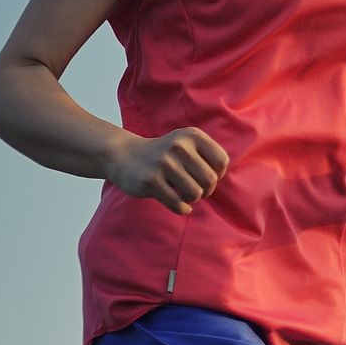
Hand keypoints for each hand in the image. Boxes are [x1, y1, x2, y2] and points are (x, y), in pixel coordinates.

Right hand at [108, 128, 228, 215]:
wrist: (124, 155)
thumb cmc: (164, 154)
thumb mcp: (187, 143)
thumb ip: (208, 156)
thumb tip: (220, 177)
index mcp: (192, 136)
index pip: (222, 161)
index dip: (218, 174)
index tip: (204, 177)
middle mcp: (179, 146)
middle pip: (210, 180)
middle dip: (206, 190)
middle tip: (196, 190)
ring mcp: (164, 163)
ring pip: (195, 193)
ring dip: (193, 199)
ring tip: (185, 195)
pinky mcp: (150, 181)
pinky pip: (178, 204)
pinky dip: (182, 209)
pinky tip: (180, 205)